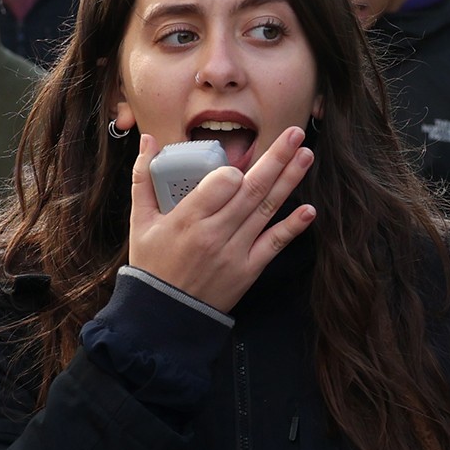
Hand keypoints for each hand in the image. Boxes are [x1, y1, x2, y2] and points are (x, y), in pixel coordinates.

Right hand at [124, 127, 314, 312]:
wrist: (164, 316)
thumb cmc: (152, 265)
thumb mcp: (140, 221)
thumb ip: (143, 178)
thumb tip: (148, 140)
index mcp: (188, 219)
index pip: (221, 184)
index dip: (233, 171)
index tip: (237, 165)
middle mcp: (215, 234)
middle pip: (251, 189)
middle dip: (276, 158)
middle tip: (294, 133)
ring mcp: (235, 252)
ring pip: (266, 209)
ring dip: (289, 181)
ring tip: (305, 156)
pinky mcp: (248, 270)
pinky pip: (274, 244)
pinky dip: (292, 228)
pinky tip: (309, 210)